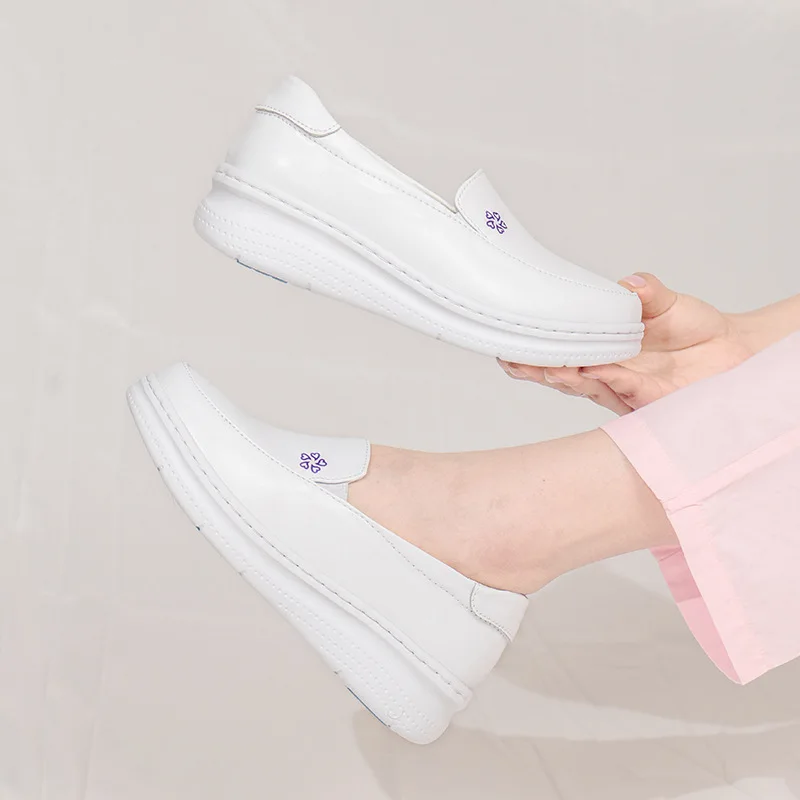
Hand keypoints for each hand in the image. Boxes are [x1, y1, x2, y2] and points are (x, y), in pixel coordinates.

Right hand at [498, 274, 755, 414]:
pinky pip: (624, 390)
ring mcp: (625, 389)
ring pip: (587, 387)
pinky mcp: (649, 402)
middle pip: (563, 376)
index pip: (559, 353)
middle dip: (537, 370)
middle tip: (515, 361)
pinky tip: (595, 371)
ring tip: (549, 369)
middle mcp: (606, 373)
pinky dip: (608, 380)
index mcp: (601, 350)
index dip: (533, 353)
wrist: (734, 351)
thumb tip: (629, 281)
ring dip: (566, 379)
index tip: (508, 346)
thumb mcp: (667, 302)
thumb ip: (647, 292)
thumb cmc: (694, 329)